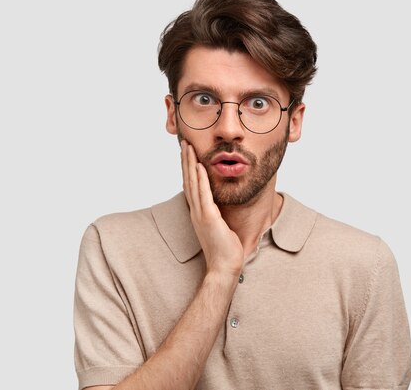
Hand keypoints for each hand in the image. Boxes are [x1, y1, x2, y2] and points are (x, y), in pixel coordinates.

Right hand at [181, 140, 243, 278]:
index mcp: (198, 213)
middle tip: (184, 143)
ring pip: (192, 184)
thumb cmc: (226, 250)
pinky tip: (200, 166)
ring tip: (188, 147)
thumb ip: (218, 215)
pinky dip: (201, 179)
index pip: (191, 185)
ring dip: (190, 164)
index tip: (188, 153)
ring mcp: (200, 214)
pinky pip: (203, 195)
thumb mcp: (220, 227)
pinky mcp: (209, 218)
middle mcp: (196, 211)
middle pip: (188, 180)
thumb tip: (221, 206)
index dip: (188, 168)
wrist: (224, 268)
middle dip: (186, 161)